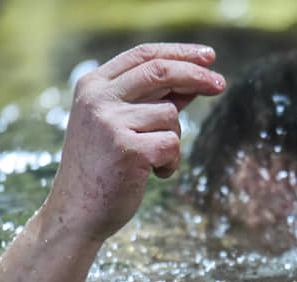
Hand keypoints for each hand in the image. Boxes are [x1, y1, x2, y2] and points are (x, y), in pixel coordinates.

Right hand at [0, 43, 224, 281]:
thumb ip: (151, 102)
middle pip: (161, 72)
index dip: (179, 53)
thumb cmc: (101, 169)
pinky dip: (171, 163)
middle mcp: (97, 99)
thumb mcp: (120, 126)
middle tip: (221, 85)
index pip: (142, 55)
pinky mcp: (129, 149)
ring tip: (151, 161)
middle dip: (197, 76)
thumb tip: (193, 83)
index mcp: (91, 86)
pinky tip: (152, 175)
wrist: (76, 213)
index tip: (209, 57)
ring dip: (173, 140)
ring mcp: (111, 122)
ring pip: (171, 116)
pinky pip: (173, 145)